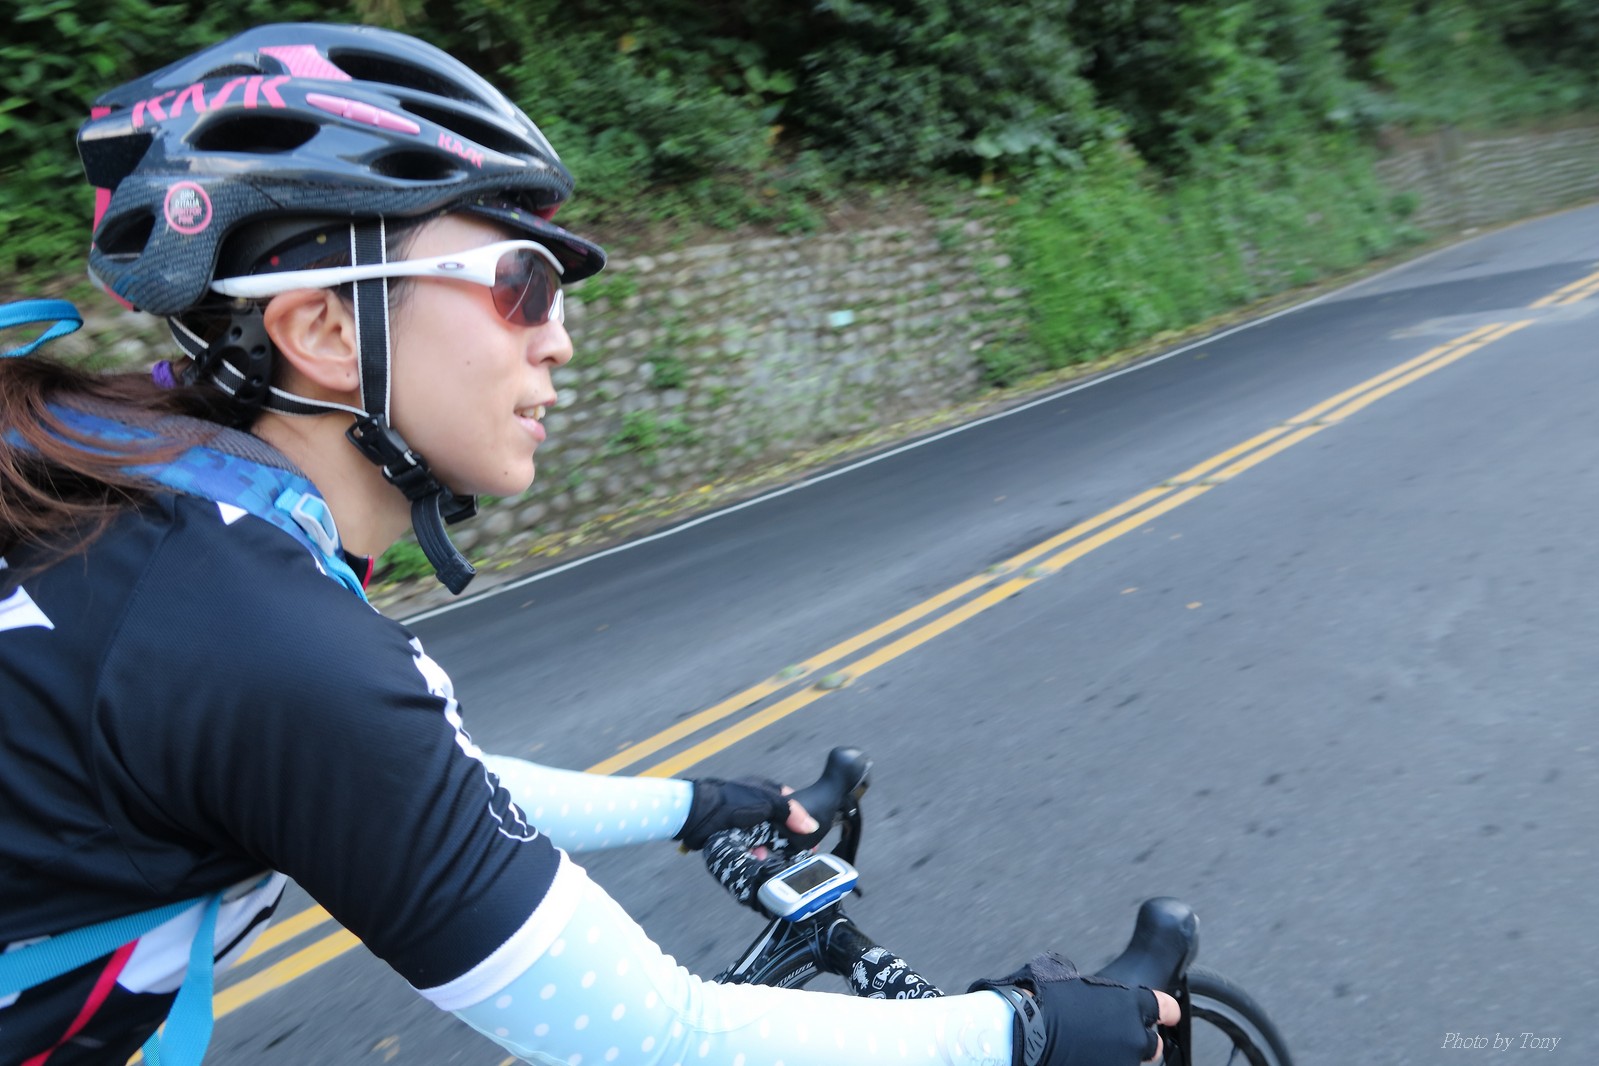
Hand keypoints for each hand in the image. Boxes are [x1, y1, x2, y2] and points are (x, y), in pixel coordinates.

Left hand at [676, 776, 818, 850]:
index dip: (801, 821)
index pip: (791, 806)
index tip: (810, 837)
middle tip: (796, 854)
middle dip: (785, 840)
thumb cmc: (730, 801)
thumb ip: (791, 813)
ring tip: (775, 859)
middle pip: (779, 826)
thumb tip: (812, 827)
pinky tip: (756, 859)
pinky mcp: (733, 837)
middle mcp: (756, 805)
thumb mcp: (767, 802)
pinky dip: (754, 854)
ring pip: (764, 840)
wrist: (696, 814)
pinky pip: (750, 848)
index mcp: (766, 791)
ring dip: (769, 850)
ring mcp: (744, 822)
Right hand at [970, 953, 1180, 1065]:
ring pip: (1134, 1063)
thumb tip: (1093, 995)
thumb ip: (1097, 993)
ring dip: (1121, 1057)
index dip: (1165, 1011)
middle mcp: (1133, 1035)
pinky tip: (1085, 1057)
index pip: (1166, 1008)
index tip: (1166, 1015)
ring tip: (1096, 1051)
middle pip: (1154, 1044)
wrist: (1023, 1032)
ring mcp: (1123, 1062)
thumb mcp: (1073, 981)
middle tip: (1118, 1039)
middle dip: (1140, 1041)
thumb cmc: (1042, 1000)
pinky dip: (1105, 1062)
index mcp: (1130, 1005)